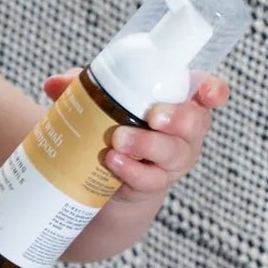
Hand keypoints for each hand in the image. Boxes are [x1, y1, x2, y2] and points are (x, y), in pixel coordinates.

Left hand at [42, 68, 228, 201]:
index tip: (205, 92)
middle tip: (153, 116)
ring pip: (174, 153)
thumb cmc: (111, 122)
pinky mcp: (153, 183)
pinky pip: (150, 179)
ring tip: (118, 140)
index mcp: (179, 101)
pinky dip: (132, 170)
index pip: (209, 92)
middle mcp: (185, 131)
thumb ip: (79, 87)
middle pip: (195, 123)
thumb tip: (53, 84)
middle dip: (177, 118)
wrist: (104, 174)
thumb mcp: (98, 100)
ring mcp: (172, 160)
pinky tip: (113, 162)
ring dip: (147, 144)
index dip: (215, 90)